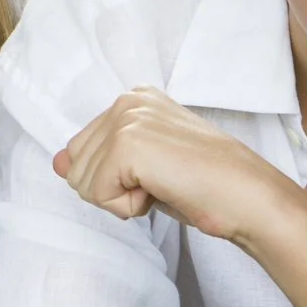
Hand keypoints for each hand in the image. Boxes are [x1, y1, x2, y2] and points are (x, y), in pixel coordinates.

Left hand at [54, 87, 298, 249]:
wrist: (248, 198)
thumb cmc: (204, 187)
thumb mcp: (142, 170)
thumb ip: (98, 161)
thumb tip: (57, 163)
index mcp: (133, 99)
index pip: (81, 151)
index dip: (114, 179)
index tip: (158, 175)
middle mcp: (127, 101)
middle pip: (76, 166)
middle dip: (112, 189)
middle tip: (161, 184)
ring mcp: (127, 119)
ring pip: (82, 182)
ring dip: (121, 199)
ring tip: (165, 186)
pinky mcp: (128, 144)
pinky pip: (98, 194)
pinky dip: (127, 207)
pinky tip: (162, 192)